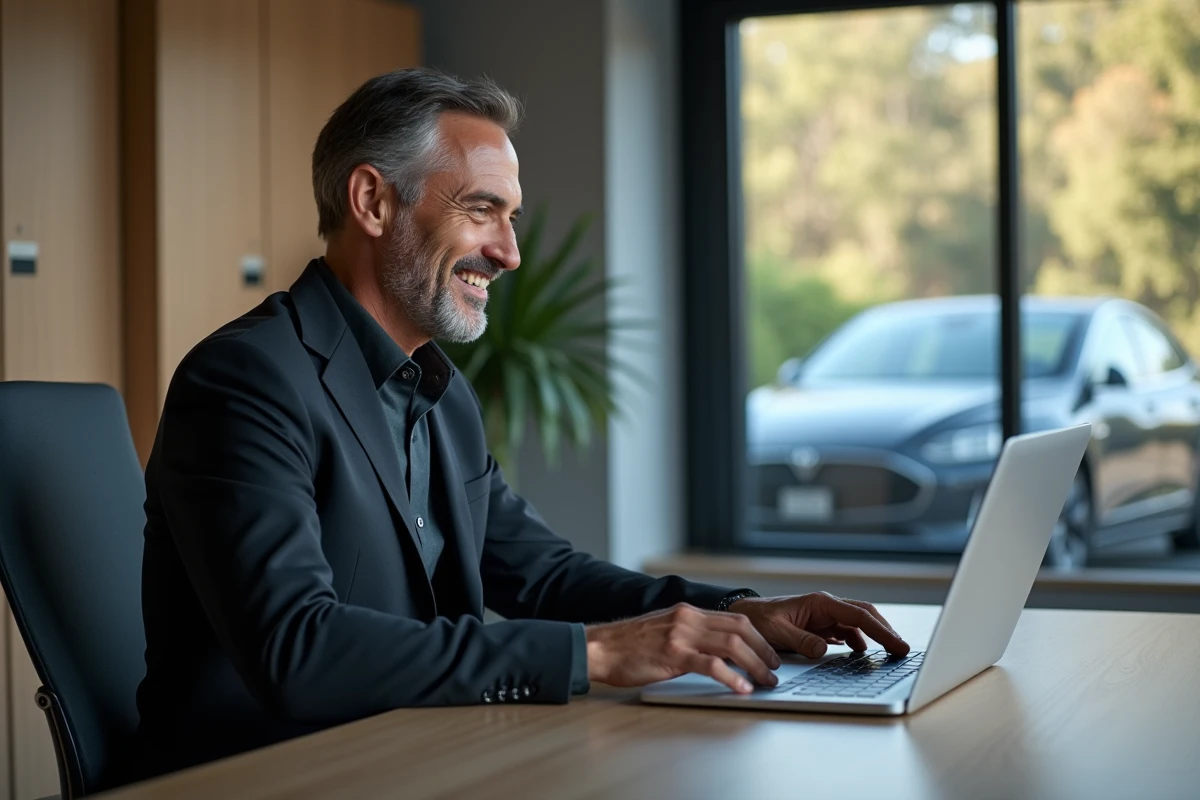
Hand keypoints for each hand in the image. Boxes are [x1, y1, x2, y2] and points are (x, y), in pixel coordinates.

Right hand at [585, 604, 781, 693]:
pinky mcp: (673, 654)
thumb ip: (688, 635)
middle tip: (774, 669)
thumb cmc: (628, 645)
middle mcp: (688, 618)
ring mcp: (681, 635)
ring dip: (755, 665)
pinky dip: (732, 677)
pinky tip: (741, 688)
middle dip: (764, 650)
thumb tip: (715, 651)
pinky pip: (711, 665)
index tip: (769, 654)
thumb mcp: (664, 630)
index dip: (758, 637)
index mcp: (688, 612)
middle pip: (740, 630)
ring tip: (765, 681)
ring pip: (732, 645)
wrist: (600, 647)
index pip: (735, 620)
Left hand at [728, 592, 908, 658]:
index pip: (858, 615)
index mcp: (820, 603)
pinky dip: (859, 642)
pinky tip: (863, 654)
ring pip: (859, 624)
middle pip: (865, 616)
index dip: (881, 631)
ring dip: (876, 636)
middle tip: (903, 650)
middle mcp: (827, 606)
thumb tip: (825, 649)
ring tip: (891, 653)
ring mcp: (826, 616)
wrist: (745, 617)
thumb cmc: (759, 621)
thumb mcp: (777, 632)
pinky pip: (847, 632)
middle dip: (886, 631)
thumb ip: (801, 640)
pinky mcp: (822, 627)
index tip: (897, 644)